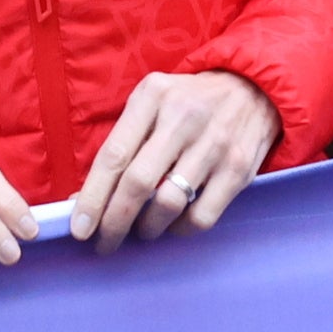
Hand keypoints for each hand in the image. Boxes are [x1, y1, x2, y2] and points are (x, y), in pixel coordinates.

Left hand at [69, 70, 279, 253]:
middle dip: (114, 222)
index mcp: (154, 96)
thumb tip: (85, 197)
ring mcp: (214, 144)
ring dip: (147, 228)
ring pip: (168, 204)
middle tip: (104, 243)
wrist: (253, 88)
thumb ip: (124, 141)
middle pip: (138, 183)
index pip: (114, 155)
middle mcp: (184, 117)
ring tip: (141, 230)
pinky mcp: (238, 169)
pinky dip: (181, 230)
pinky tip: (174, 225)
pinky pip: (201, 217)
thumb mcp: (153, 101)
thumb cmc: (189, 101)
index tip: (79, 229)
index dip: (92, 197)